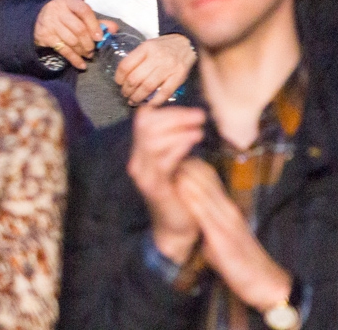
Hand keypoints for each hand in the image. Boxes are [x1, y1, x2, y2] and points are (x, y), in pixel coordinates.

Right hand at [32, 0, 106, 68]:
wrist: (39, 19)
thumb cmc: (64, 15)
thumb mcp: (77, 13)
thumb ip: (96, 21)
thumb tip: (114, 28)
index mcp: (67, 0)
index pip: (83, 10)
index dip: (94, 25)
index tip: (99, 37)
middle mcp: (56, 9)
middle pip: (78, 28)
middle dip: (89, 42)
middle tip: (93, 49)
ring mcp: (49, 23)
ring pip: (71, 41)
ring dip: (82, 51)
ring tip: (88, 54)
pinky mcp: (45, 36)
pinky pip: (63, 50)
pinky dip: (74, 59)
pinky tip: (81, 64)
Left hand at [115, 33, 195, 106]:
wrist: (188, 43)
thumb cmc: (165, 46)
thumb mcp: (149, 45)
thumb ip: (138, 58)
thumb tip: (124, 76)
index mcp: (146, 47)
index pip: (126, 65)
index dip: (119, 77)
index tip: (118, 83)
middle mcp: (157, 57)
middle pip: (135, 78)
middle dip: (127, 90)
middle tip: (125, 94)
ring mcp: (168, 67)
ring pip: (147, 87)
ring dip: (137, 97)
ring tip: (133, 101)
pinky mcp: (179, 77)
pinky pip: (164, 93)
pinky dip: (155, 101)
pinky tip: (148, 105)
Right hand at [125, 103, 206, 262]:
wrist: (177, 229)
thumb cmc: (181, 193)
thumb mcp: (177, 162)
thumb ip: (176, 141)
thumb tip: (190, 116)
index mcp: (142, 151)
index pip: (144, 118)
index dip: (168, 110)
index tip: (193, 112)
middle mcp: (137, 160)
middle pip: (146, 124)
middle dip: (175, 116)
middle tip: (200, 117)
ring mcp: (143, 174)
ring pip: (151, 139)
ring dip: (178, 130)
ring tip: (199, 131)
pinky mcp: (153, 187)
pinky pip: (161, 161)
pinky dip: (178, 147)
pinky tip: (193, 143)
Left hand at [174, 160, 292, 310]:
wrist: (263, 280)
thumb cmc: (239, 259)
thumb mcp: (221, 232)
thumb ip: (206, 216)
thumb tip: (188, 204)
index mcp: (226, 206)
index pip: (206, 175)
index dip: (186, 162)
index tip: (167, 154)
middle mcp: (227, 207)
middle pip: (203, 175)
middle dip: (181, 161)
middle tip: (160, 149)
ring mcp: (226, 219)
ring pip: (203, 188)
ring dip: (182, 173)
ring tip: (164, 161)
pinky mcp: (223, 235)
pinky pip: (204, 212)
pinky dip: (190, 197)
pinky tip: (176, 187)